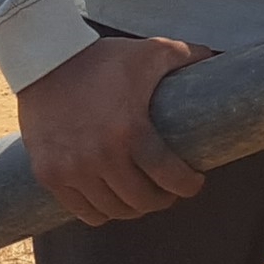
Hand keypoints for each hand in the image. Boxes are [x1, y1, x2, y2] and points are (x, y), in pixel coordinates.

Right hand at [16, 32, 214, 226]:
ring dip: (133, 207)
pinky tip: (111, 199)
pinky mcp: (48, 174)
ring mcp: (72, 169)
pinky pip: (83, 212)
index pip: (170, 177)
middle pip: (143, 200)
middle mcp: (101, 156)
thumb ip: (190, 55)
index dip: (188, 185)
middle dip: (163, 198)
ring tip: (141, 195)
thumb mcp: (152, 51)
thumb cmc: (104, 57)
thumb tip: (219, 59)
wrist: (44, 59)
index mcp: (131, 130)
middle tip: (168, 189)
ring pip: (114, 211)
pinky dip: (101, 211)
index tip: (194, 181)